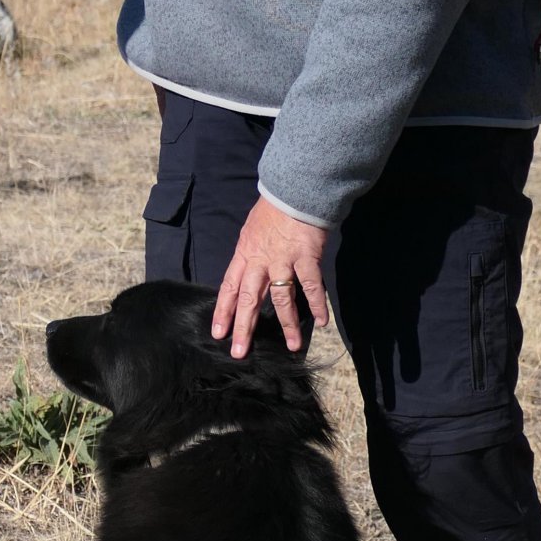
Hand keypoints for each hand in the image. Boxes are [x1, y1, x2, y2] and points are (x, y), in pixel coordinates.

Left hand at [213, 199, 330, 359]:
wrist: (294, 188)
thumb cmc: (274, 209)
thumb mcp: (252, 231)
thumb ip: (250, 253)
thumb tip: (249, 273)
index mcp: (245, 254)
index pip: (230, 287)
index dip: (223, 311)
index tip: (219, 332)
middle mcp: (260, 260)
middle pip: (249, 298)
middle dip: (244, 327)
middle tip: (240, 352)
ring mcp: (283, 259)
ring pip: (281, 298)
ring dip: (288, 324)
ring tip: (293, 345)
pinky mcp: (306, 256)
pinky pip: (311, 285)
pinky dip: (318, 304)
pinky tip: (322, 321)